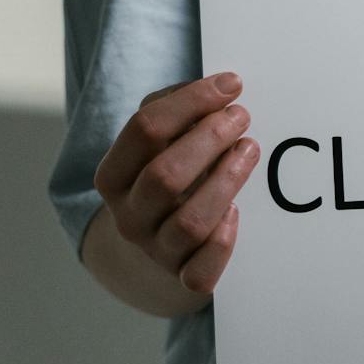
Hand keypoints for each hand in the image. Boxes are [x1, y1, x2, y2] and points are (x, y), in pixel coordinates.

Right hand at [93, 73, 259, 294]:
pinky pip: (202, 271)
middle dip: (209, 140)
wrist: (155, 248)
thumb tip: (221, 88)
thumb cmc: (165, 176)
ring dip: (227, 180)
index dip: (190, 103)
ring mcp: (156, 250)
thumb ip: (176, 108)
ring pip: (190, 223)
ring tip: (250, 149)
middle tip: (241, 117)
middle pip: (165, 176)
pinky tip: (235, 213)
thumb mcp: (158, 141)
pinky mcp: (184, 277)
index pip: (144, 131)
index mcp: (113, 176)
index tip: (231, 85)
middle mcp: (129, 216)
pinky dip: (221, 243)